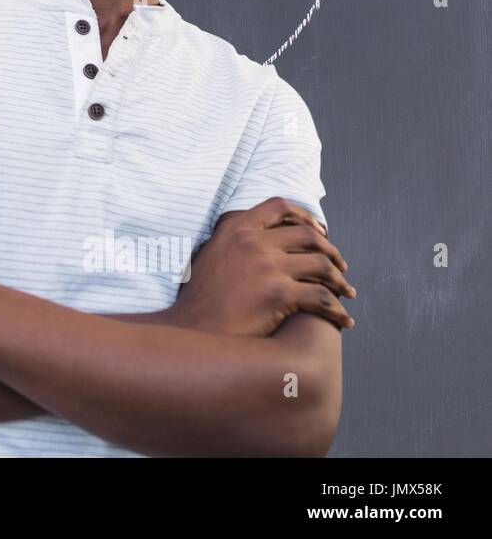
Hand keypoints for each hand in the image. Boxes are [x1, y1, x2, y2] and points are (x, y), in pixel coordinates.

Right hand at [169, 198, 355, 336]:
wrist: (192, 332)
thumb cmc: (200, 299)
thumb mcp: (208, 254)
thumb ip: (232, 240)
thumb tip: (258, 235)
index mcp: (236, 228)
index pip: (280, 207)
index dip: (305, 217)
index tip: (320, 231)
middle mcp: (252, 241)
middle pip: (308, 235)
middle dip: (331, 251)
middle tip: (340, 266)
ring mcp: (266, 266)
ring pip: (321, 265)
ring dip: (339, 280)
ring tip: (345, 292)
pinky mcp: (277, 294)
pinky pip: (321, 298)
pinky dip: (337, 310)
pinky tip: (343, 320)